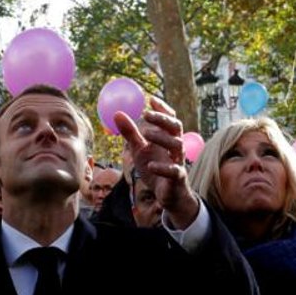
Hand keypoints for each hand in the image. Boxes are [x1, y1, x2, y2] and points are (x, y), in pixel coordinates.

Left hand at [114, 96, 198, 228]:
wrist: (167, 195)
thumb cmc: (155, 169)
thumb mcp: (140, 150)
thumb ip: (131, 133)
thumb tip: (117, 113)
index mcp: (168, 139)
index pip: (170, 119)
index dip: (163, 109)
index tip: (151, 99)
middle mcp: (176, 147)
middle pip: (176, 128)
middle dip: (163, 119)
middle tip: (146, 114)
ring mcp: (178, 162)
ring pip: (177, 146)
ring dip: (162, 138)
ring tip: (146, 135)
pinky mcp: (177, 178)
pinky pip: (174, 171)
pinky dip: (163, 167)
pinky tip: (150, 165)